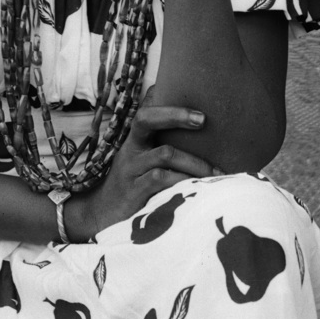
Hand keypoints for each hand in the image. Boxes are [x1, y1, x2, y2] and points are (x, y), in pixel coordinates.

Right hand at [66, 99, 213, 240]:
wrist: (103, 215)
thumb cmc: (133, 185)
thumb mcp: (143, 163)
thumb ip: (163, 147)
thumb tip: (200, 135)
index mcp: (136, 140)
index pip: (147, 110)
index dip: (167, 103)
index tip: (194, 105)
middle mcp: (131, 150)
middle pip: (146, 119)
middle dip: (176, 115)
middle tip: (203, 120)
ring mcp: (131, 169)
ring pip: (165, 153)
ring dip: (194, 161)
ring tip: (216, 173)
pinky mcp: (133, 191)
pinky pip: (161, 179)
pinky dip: (182, 180)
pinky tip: (198, 187)